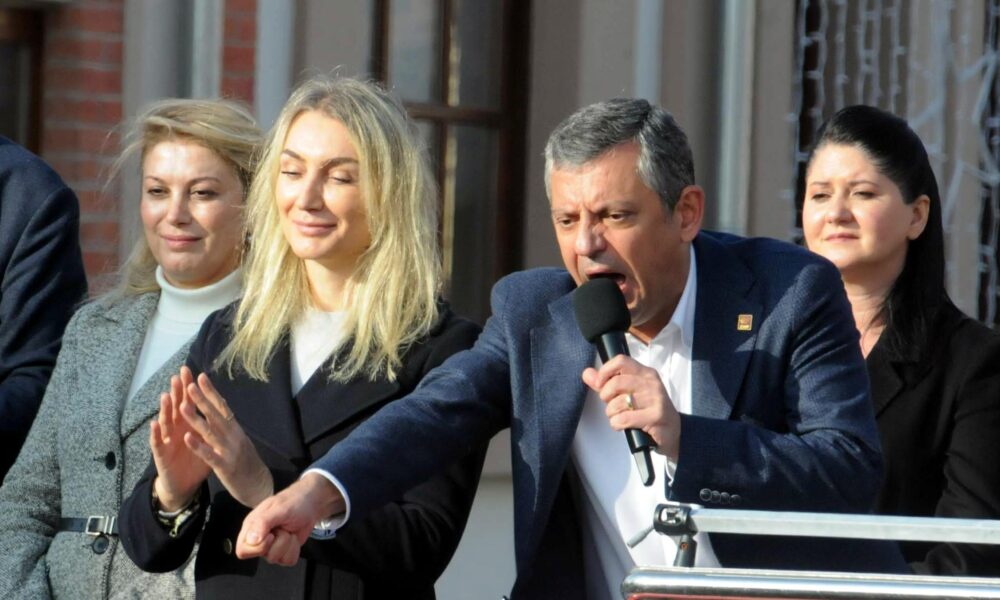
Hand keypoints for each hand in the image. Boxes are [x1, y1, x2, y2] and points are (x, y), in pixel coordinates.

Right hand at [151, 367, 210, 511]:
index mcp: (189, 425)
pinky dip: (155, 434)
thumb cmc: (196, 461)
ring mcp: (167, 440)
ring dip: (165, 409)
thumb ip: (211, 426)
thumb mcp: (207, 442)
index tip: (197, 373)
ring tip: (166, 395)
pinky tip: (154, 424)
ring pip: (165, 422)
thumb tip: (224, 409)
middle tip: (179, 376)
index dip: (193, 390)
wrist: (184, 485)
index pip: (191, 403)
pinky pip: (157, 443)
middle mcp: (176, 429)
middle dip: (178, 392)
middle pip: (177, 407)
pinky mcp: (161, 455)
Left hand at [180, 371, 273, 508]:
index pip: (222, 407)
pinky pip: (209, 455)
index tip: (201, 377)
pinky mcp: (225, 467)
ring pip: (210, 432)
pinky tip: (186, 438)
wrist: (260, 486)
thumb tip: (219, 409)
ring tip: (182, 406)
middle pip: (216, 415)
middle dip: (202, 400)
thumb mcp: (240, 441)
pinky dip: (198, 446)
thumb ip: (229, 427)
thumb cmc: (248, 463)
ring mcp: (230, 451)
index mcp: (236, 430)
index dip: (211, 392)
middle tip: (189, 384)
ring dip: (196, 419)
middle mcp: (234, 436)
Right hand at [237, 473, 344, 564]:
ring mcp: (270, 547)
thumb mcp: (278, 508)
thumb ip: (262, 522)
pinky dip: (294, 549)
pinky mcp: (282, 552)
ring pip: (275, 559)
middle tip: (281, 530)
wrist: (310, 505)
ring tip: (288, 530)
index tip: (270, 535)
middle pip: (259, 555)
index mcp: (251, 527)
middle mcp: (258, 539)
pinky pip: (287, 561)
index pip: (242, 549)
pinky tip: (293, 537)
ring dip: (287, 543)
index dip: (257, 547)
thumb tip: (251, 540)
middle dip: (276, 543)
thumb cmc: (293, 502)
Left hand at [582, 354, 681, 459]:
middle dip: (606, 397)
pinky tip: (624, 425)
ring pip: (617, 403)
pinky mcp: (656, 416)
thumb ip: (606, 384)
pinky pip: (623, 419)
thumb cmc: (648, 411)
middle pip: (616, 383)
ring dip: (612, 414)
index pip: (621, 361)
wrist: (674, 432)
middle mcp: (652, 383)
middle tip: (611, 405)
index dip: (605, 372)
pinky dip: (617, 424)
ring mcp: (655, 399)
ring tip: (620, 417)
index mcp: (645, 373)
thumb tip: (587, 374)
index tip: (600, 384)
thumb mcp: (629, 394)